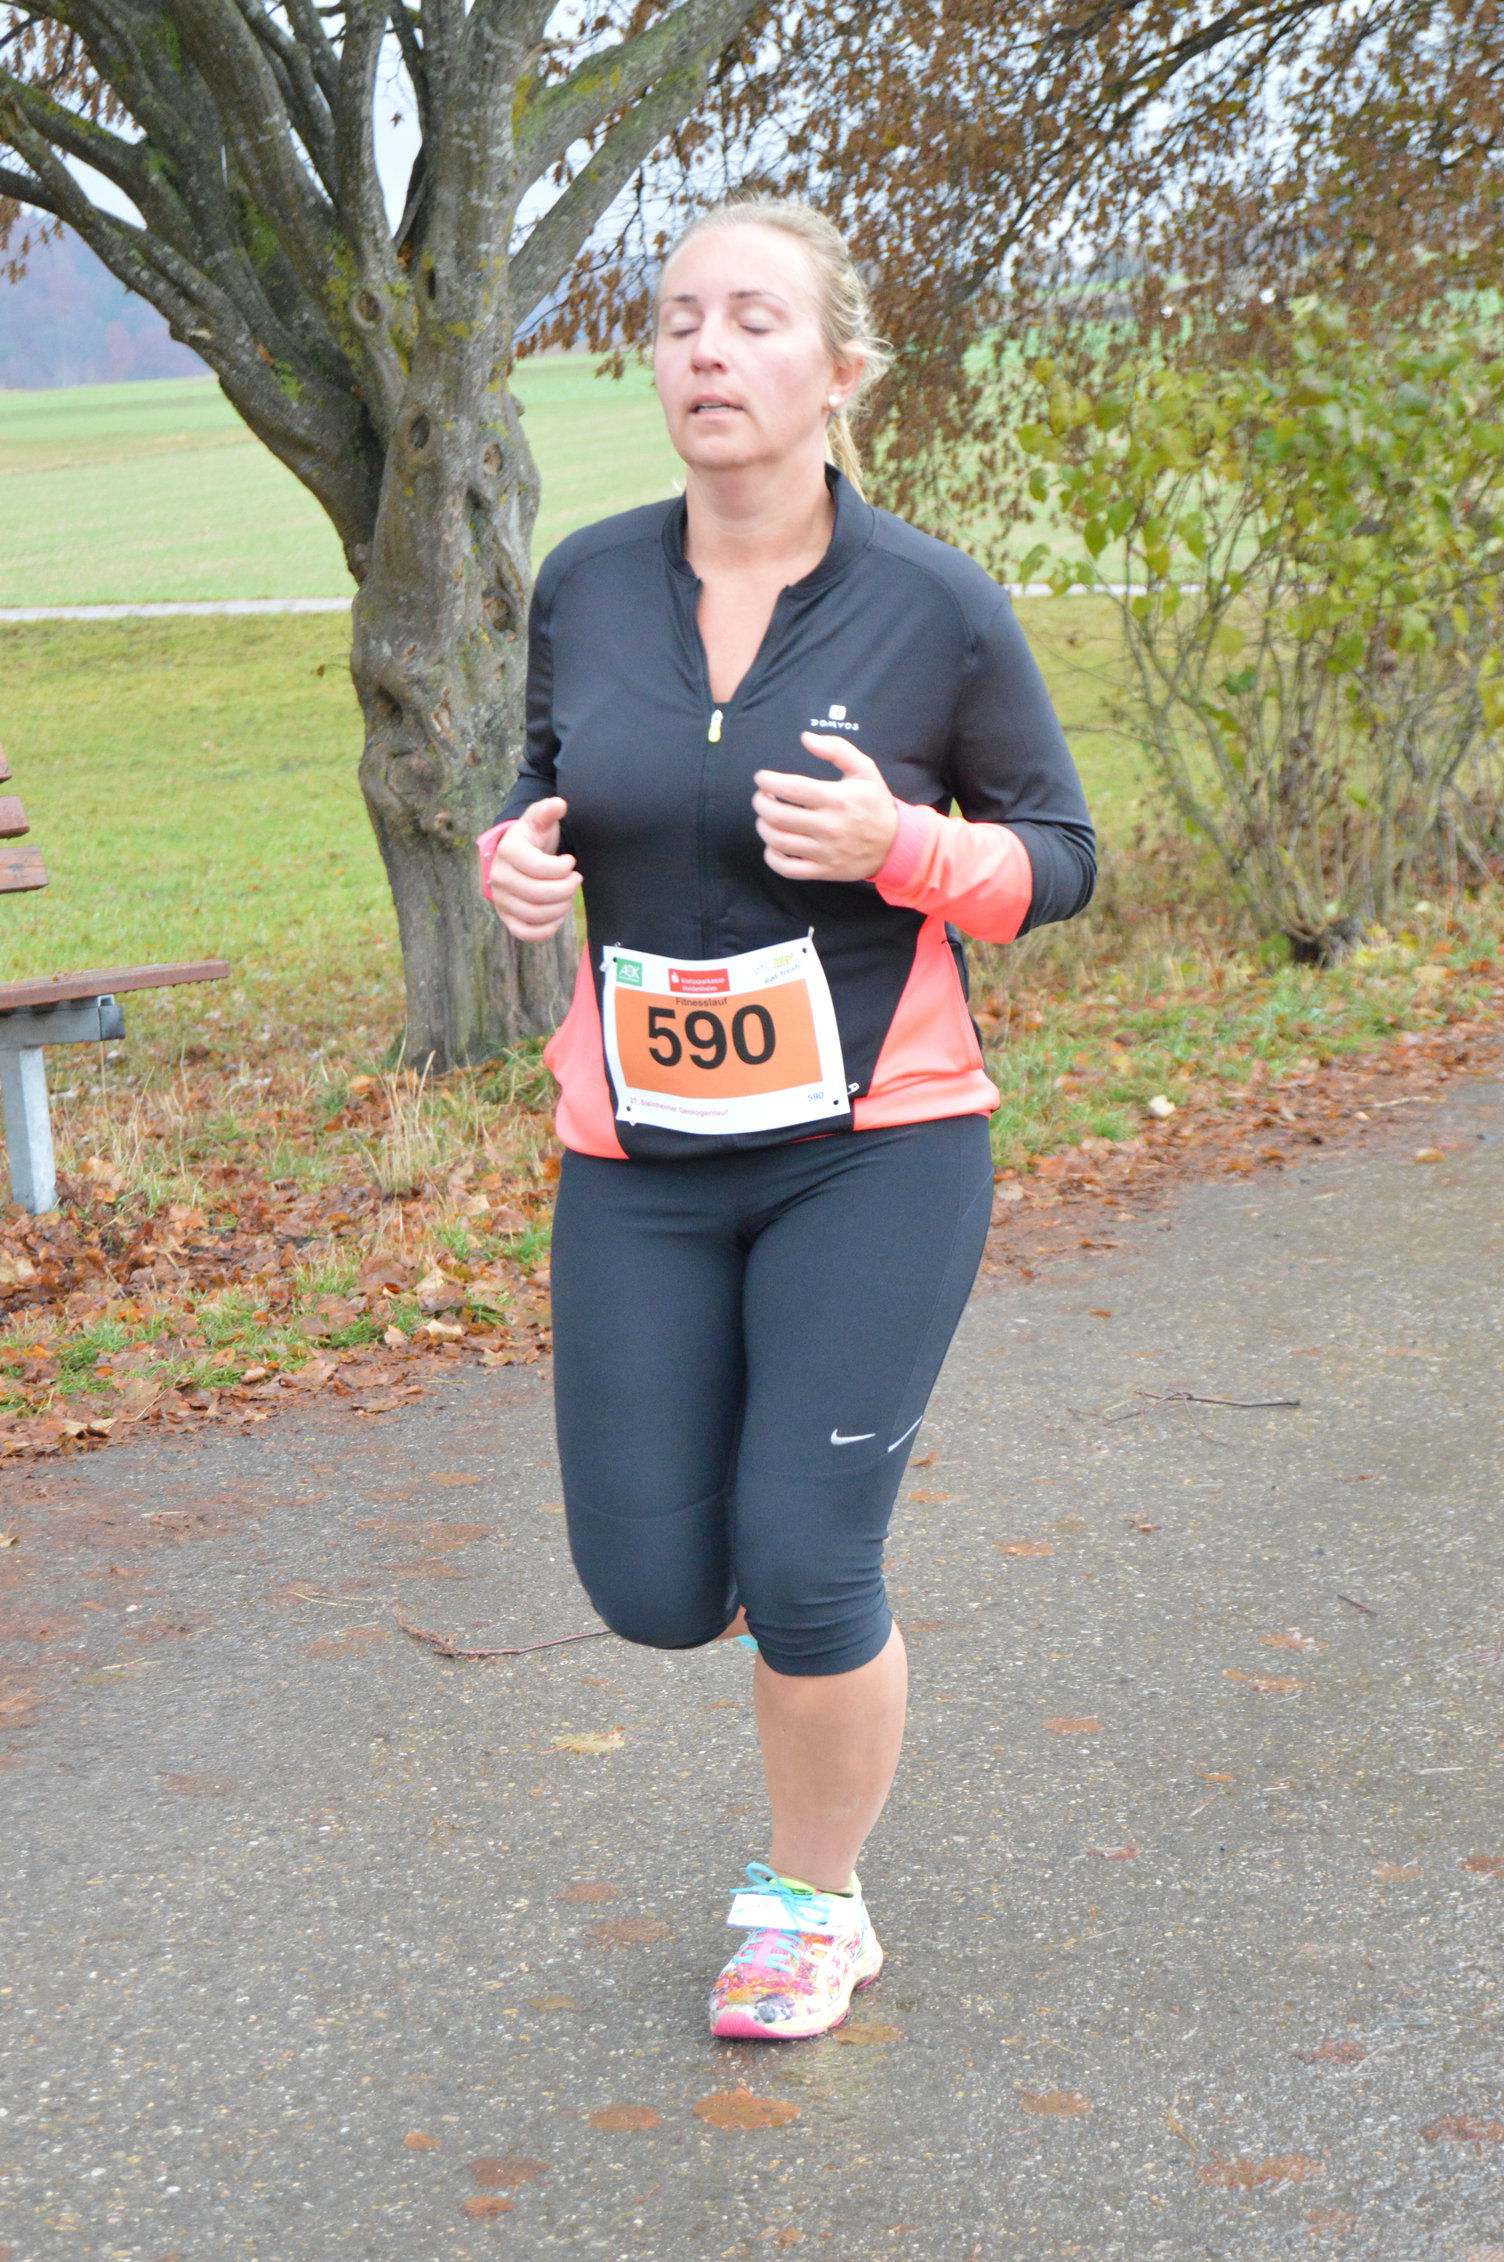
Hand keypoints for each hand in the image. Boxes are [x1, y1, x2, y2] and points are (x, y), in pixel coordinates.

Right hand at [484, 796, 580, 940]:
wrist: (516, 856)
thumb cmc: (532, 837)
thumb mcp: (539, 820)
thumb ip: (547, 811)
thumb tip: (559, 804)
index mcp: (508, 851)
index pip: (539, 868)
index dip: (562, 868)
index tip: (570, 861)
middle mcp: (499, 877)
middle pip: (538, 894)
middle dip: (565, 889)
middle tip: (576, 880)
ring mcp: (501, 899)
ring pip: (534, 914)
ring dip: (560, 907)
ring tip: (568, 895)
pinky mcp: (507, 917)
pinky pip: (524, 932)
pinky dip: (545, 930)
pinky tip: (557, 917)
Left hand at [752, 734, 898, 882]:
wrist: (896, 844)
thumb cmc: (875, 804)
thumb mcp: (865, 770)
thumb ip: (837, 749)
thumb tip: (805, 738)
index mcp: (836, 799)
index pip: (792, 788)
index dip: (768, 781)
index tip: (762, 778)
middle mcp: (828, 826)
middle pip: (778, 816)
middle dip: (761, 802)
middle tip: (761, 796)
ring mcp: (824, 851)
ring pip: (778, 841)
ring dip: (763, 826)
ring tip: (766, 817)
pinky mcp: (823, 870)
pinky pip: (787, 869)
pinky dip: (772, 857)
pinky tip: (774, 845)